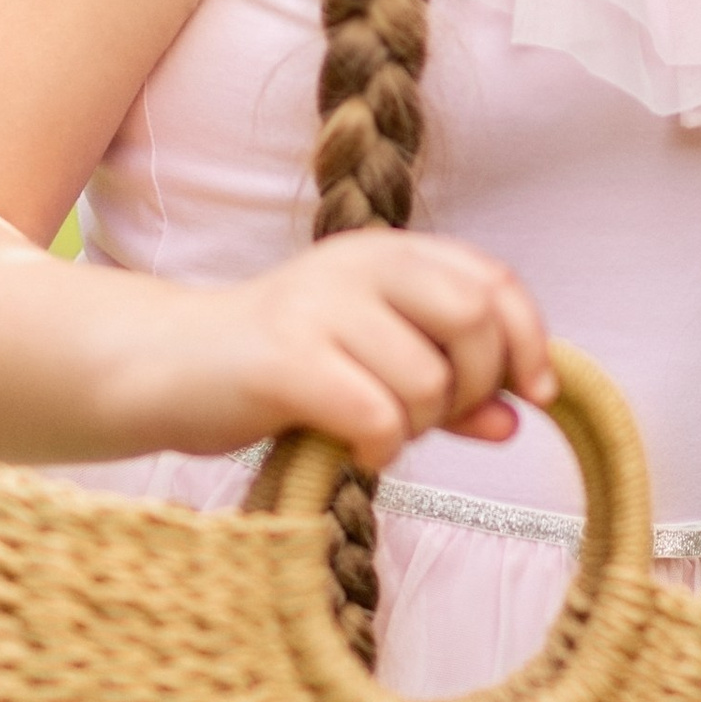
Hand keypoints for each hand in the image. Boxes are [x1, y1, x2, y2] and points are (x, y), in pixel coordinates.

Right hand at [97, 230, 555, 472]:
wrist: (165, 368)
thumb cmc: (280, 371)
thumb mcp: (375, 365)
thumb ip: (449, 387)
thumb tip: (517, 419)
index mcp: (389, 254)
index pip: (493, 280)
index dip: (529, 338)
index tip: (535, 394)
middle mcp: (359, 264)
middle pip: (475, 316)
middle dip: (478, 382)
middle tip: (440, 416)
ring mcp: (319, 307)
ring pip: (428, 378)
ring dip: (419, 424)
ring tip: (376, 429)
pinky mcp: (283, 358)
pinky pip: (376, 412)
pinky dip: (382, 444)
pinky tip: (356, 448)